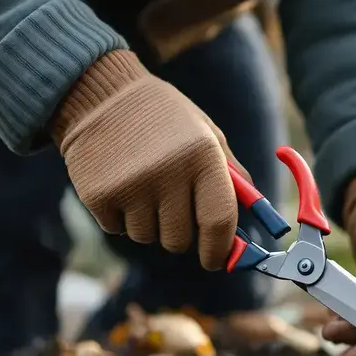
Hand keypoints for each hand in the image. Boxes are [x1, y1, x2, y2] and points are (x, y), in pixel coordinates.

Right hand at [53, 50, 246, 269]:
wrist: (100, 94)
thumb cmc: (165, 119)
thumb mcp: (207, 135)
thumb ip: (233, 178)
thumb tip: (257, 223)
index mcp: (202, 156)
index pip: (218, 222)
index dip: (218, 250)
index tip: (217, 261)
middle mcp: (168, 172)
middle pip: (180, 240)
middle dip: (180, 234)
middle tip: (172, 207)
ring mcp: (131, 185)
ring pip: (148, 237)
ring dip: (148, 222)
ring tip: (143, 184)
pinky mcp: (98, 195)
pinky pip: (118, 229)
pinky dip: (120, 216)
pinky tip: (120, 183)